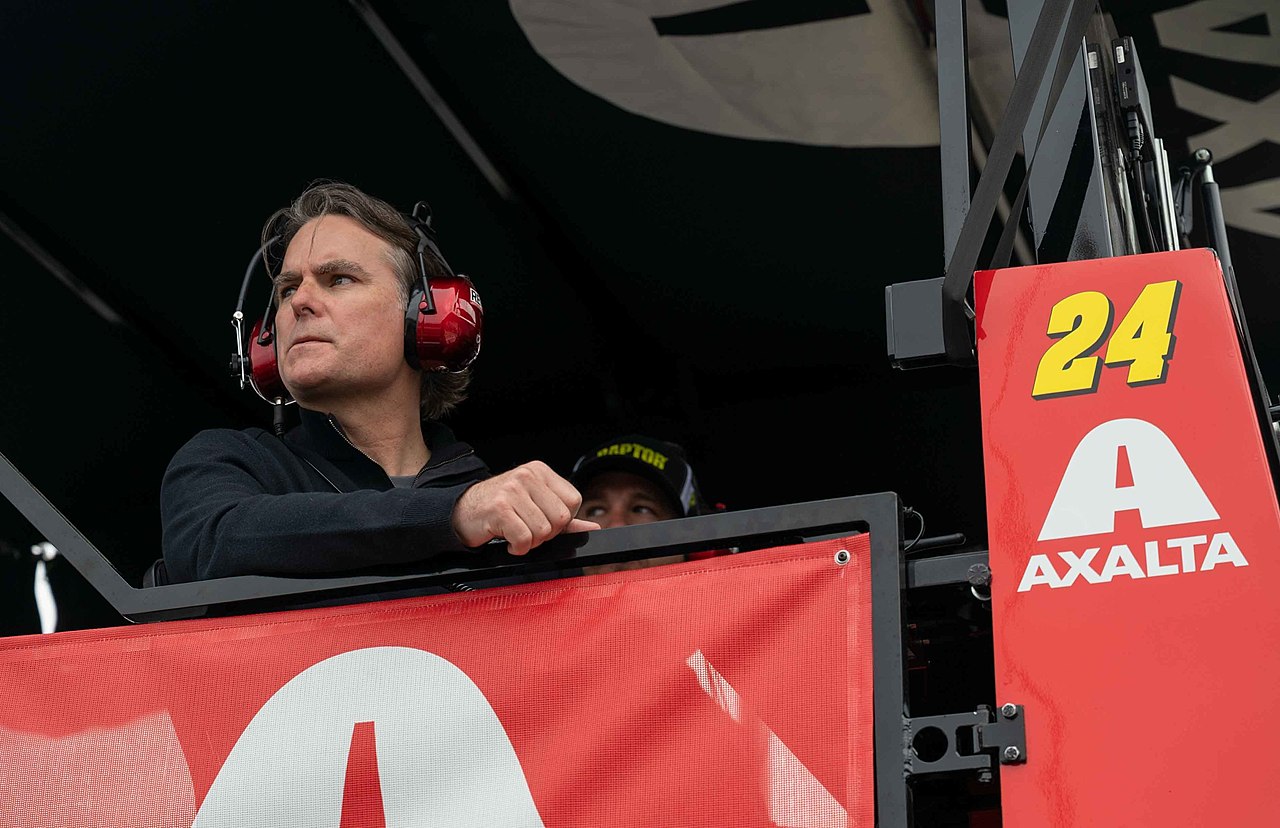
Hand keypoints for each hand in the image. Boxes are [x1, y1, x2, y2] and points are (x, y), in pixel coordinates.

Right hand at [451, 461, 600, 554]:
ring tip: (516, 533)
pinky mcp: (499, 509)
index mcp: (540, 472)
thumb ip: (565, 517)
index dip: (562, 520)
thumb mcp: (533, 504)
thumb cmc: (499, 508)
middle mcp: (527, 476)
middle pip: (560, 519)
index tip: (544, 521)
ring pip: (543, 531)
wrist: (461, 510)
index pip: (574, 500)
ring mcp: (512, 491)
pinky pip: (524, 539)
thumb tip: (593, 527)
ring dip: (530, 542)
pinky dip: (518, 548)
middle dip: (547, 534)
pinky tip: (508, 540)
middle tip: (528, 530)